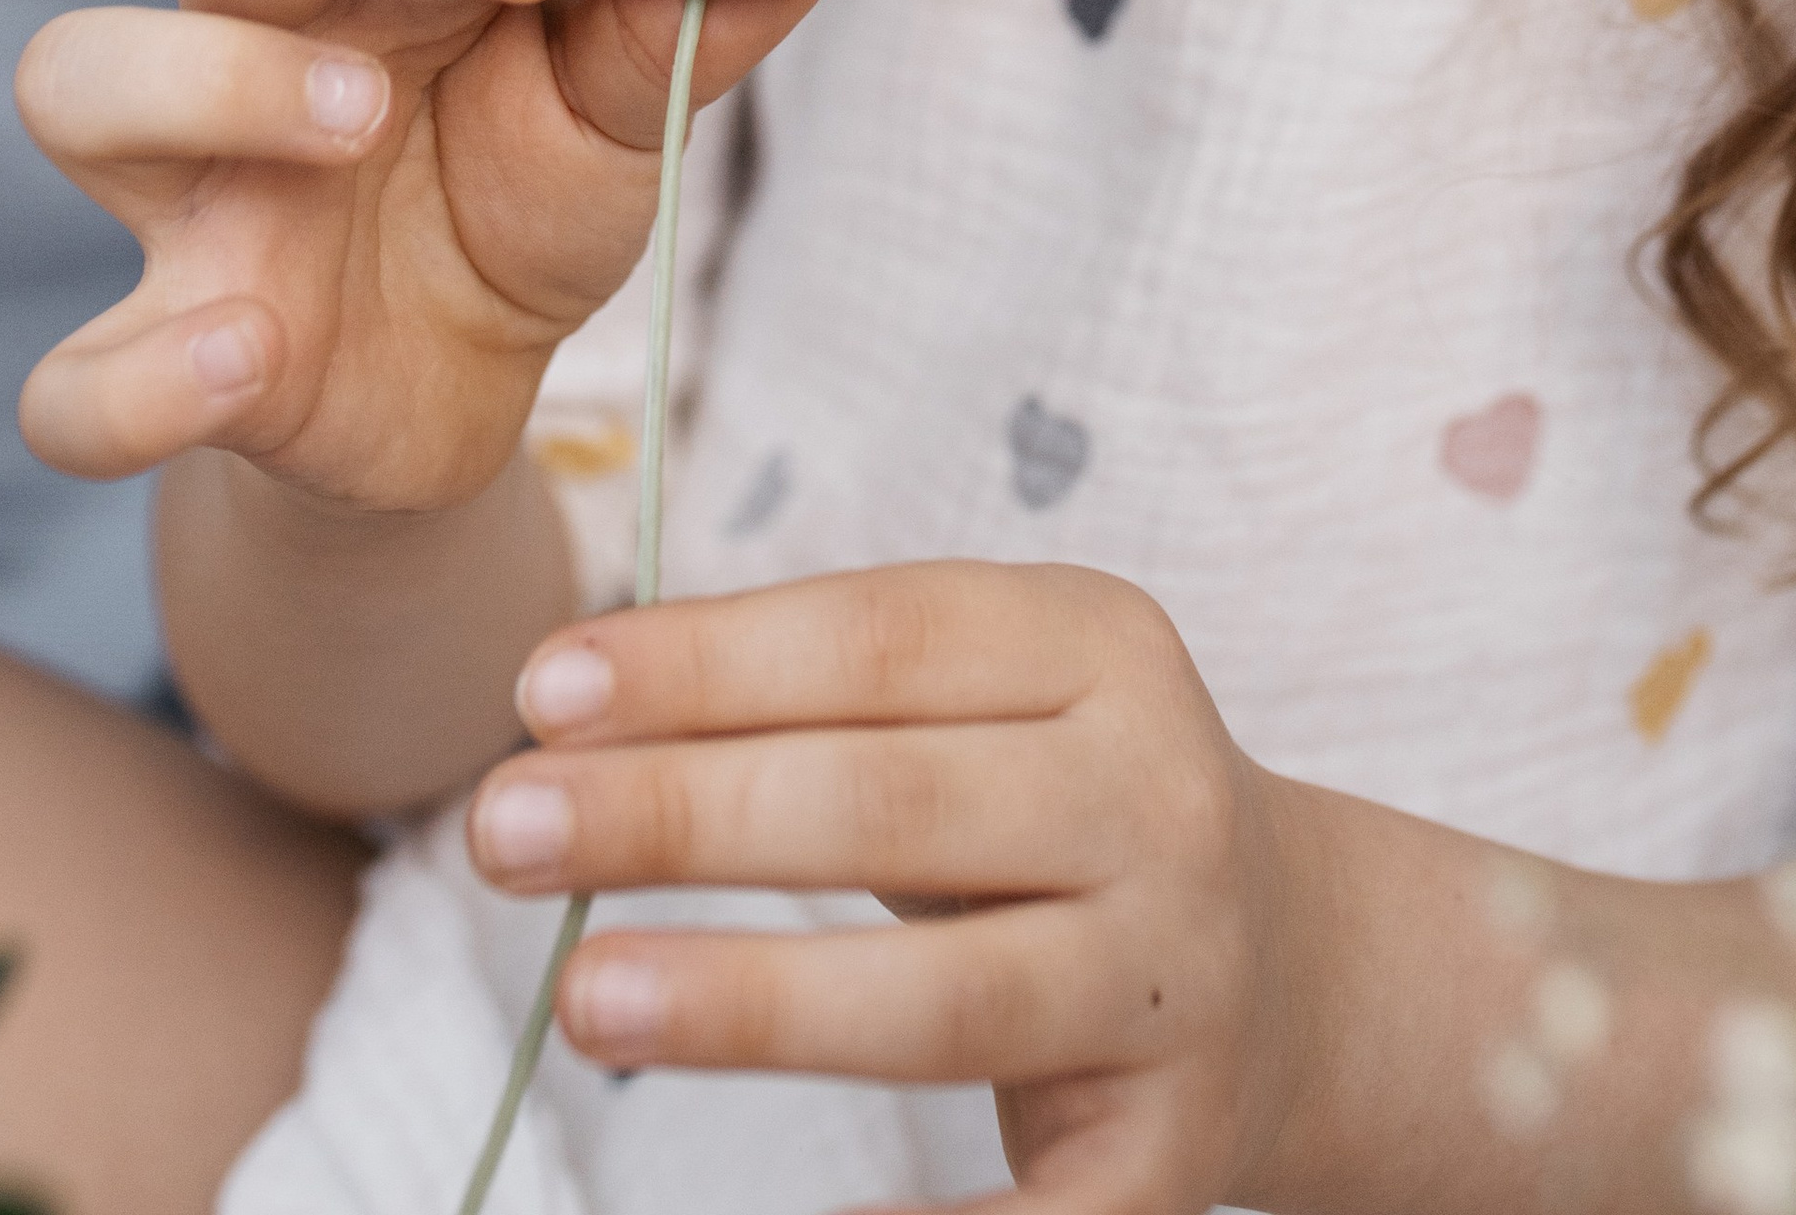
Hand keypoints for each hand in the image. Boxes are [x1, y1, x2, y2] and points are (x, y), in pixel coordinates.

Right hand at [15, 0, 852, 514]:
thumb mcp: (627, 104)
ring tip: (357, 118)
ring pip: (85, 76)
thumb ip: (699, 12)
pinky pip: (73, 381)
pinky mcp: (176, 359)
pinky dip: (135, 376)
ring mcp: (202, 197)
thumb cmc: (520, 188)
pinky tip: (246, 352)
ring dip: (218, 79)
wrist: (452, 394)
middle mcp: (269, 39)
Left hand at [469, 566, 1324, 1214]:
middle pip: (896, 804)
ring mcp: (1172, 985)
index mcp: (1105, 650)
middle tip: (498, 827)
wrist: (1296, 966)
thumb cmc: (1053, 809)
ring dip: (750, 1001)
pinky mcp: (1169, 1156)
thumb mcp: (984, 702)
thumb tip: (568, 704)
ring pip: (945, 1000)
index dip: (709, 660)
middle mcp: (1159, 805)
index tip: (538, 690)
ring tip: (581, 995)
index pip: (883, 640)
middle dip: (682, 812)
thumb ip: (810, 693)